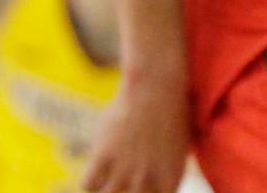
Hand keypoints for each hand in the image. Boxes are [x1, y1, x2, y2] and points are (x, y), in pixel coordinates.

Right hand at [83, 69, 191, 192]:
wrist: (157, 85)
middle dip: (124, 192)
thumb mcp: (177, 148)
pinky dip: (90, 180)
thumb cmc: (170, 112)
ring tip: (108, 177)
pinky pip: (88, 185)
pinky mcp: (104, 156)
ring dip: (106, 188)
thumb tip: (149, 186)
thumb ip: (164, 172)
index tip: (135, 187)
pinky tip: (97, 168)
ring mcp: (126, 169)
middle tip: (121, 181)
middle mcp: (148, 178)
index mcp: (172, 178)